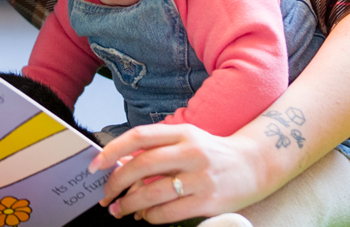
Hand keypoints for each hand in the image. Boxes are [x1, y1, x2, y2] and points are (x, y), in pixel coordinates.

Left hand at [88, 124, 262, 223]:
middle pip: (142, 166)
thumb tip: (120, 163)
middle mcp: (191, 151)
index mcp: (182, 132)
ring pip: (152, 193)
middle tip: (105, 195)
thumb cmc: (211, 152)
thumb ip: (156, 148)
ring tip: (119, 210)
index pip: (139, 137)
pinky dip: (150, 217)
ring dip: (129, 205)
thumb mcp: (185, 139)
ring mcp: (200, 177)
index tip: (96, 165)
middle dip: (116, 183)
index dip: (112, 150)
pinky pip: (167, 213)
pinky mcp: (207, 201)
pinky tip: (144, 216)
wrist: (254, 165)